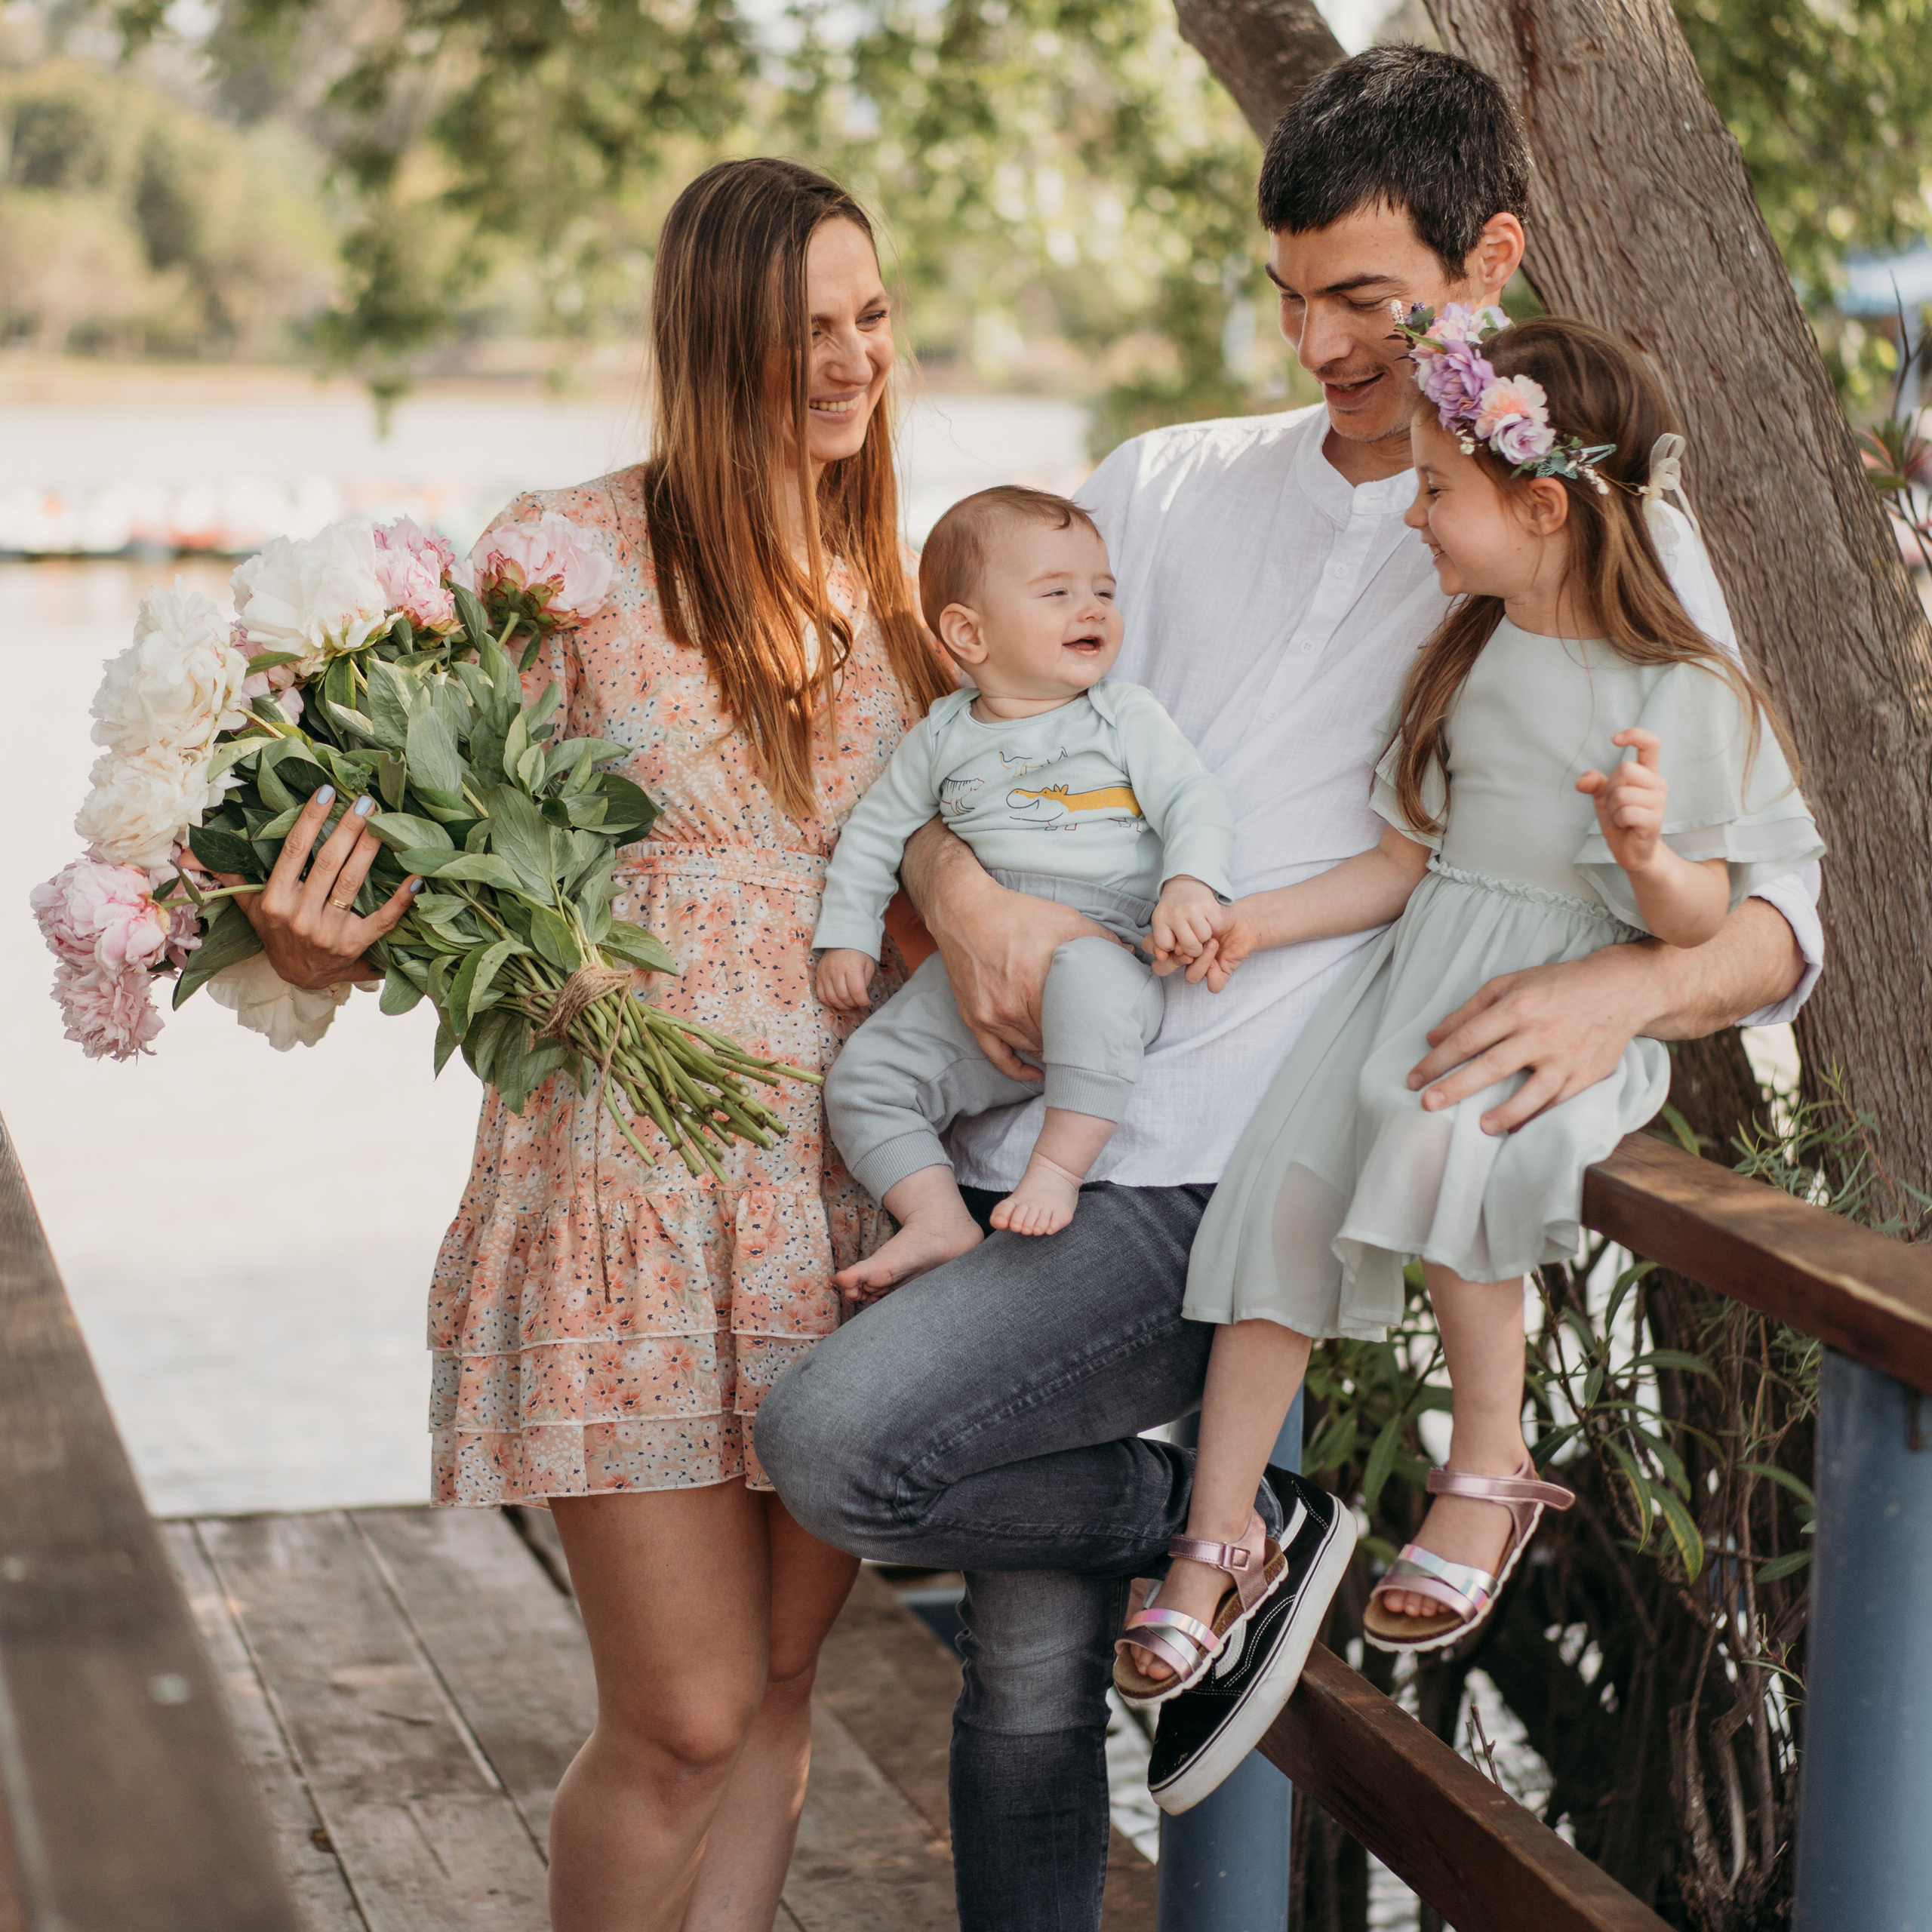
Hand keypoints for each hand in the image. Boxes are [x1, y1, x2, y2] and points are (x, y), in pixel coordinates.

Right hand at [202, 787, 419, 990]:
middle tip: (366, 800)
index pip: (293, 853)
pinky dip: (402, 899)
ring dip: (370, 851)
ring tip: (385, 823)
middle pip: (327, 863)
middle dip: (347, 829)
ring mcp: (329, 932)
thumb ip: (226, 874)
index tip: (327, 793)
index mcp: (274, 902)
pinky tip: (417, 877)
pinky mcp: (356, 945)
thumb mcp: (249, 905)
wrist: (301, 977)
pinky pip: (383, 919)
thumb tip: (185, 850)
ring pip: (352, 883)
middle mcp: (300, 917)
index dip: (310, 821)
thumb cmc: (276, 931)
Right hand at [816, 948, 877, 1013]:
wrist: (842, 942)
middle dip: (853, 1004)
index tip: (867, 1003)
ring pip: (832, 998)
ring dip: (842, 1005)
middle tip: (858, 1003)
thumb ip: (865, 983)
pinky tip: (838, 1001)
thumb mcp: (868, 966)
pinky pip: (821, 995)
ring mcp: (825, 973)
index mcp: (852, 966)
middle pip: (844, 996)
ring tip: (849, 1003)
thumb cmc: (859, 955)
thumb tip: (861, 1000)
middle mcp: (837, 970)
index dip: (862, 1001)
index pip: (856, 991)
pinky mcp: (818, 976)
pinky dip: (830, 1002)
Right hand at [923, 874, 1115, 1078]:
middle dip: (1072, 1043)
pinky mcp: (974, 1019)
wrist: (965, 911)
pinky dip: (1017, 1069)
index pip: (1072, 1026)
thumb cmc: (1017, 915)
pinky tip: (1035, 1072)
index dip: (1090, 1033)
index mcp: (1036, 985)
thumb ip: (1101, 939)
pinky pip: (997, 1056)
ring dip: (1050, 1052)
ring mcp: (990, 1017)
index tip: (1104, 1034)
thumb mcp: (1065, 919)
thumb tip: (1131, 955)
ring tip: (1070, 1053)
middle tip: (1092, 1045)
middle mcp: (1011, 1007)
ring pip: (1029, 1049)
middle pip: (1051, 1041)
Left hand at [1149, 876, 1220, 965]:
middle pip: (1189, 947)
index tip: (1175, 938)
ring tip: (1199, 926)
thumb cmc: (1174, 910)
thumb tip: (1161, 958)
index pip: (1166, 946)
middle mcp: (1175, 913)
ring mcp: (1193, 909)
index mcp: (1160, 919)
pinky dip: (1214, 925)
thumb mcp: (1163, 924)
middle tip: (1193, 938)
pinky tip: (1207, 918)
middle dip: (1193, 947)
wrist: (1187, 884)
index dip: (1172, 946)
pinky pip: (1216, 927)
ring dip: (1205, 936)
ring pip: (1204, 938)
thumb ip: (1162, 944)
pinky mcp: (1209, 905)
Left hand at [1405, 943, 1656, 1132]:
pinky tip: (1514, 1128)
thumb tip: (1433, 1038)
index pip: (1468, 1038)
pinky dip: (1535, 1116)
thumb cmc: (1555, 985)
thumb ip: (1469, 1011)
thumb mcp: (1509, 984)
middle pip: (1491, 1065)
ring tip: (1478, 1126)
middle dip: (1456, 1087)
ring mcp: (1565, 1056)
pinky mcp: (1586, 1074)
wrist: (1618, 989)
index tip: (1414, 1079)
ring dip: (1503, 1112)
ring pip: (1530, 1091)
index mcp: (1517, 1006)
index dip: (1437, 1060)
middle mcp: (1540, 1033)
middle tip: (1427, 1104)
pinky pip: (1558, 1101)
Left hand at [1576, 729, 1667, 875]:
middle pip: (1625, 769)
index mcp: (1648, 773)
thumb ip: (1594, 783)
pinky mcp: (1654, 821)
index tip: (1614, 740)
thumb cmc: (1621, 820)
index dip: (1634, 736)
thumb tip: (1582, 781)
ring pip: (1622, 793)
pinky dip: (1618, 820)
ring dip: (1613, 808)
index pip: (1651, 744)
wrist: (1632, 851)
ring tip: (1621, 817)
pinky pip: (1626, 812)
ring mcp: (1659, 803)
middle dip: (1611, 788)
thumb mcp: (1604, 797)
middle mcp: (1657, 784)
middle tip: (1615, 804)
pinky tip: (1625, 826)